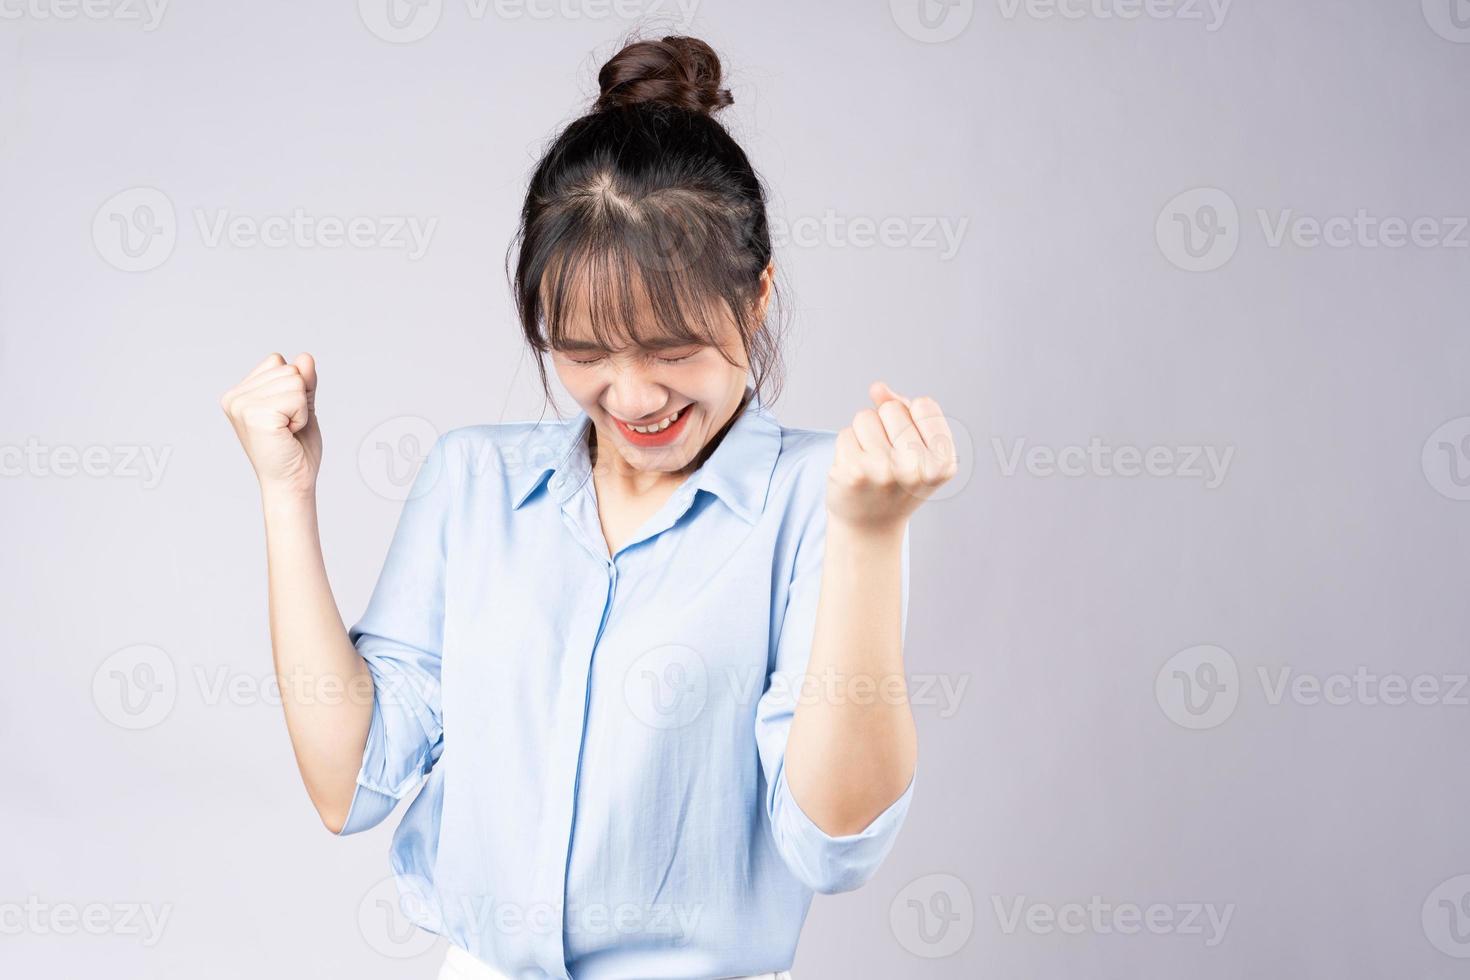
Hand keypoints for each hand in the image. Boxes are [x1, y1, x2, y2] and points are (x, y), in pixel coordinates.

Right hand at [220, 352, 321, 497]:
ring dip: (301, 409)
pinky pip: (297, 397)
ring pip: (294, 380)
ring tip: (287, 431)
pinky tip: (288, 434)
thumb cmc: (295, 450)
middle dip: (299, 399)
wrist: (292, 482)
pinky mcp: (254, 415)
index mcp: (240, 393)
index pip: (278, 361)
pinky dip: (302, 417)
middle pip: (288, 369)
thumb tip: (305, 357)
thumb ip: (303, 381)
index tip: (284, 416)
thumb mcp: (302, 407)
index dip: (293, 388)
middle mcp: (235, 397)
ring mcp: (242, 405)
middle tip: (287, 427)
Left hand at [825, 381, 957, 534]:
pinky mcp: (853, 472)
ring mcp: (884, 471)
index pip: (924, 404)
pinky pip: (845, 433)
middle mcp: (917, 469)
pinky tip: (855, 473)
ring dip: (864, 436)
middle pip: (892, 408)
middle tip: (888, 460)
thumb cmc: (896, 481)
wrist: (870, 527)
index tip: (911, 448)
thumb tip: (877, 387)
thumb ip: (904, 408)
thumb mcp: (917, 447)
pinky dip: (847, 448)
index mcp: (944, 462)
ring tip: (871, 465)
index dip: (913, 419)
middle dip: (886, 426)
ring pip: (865, 416)